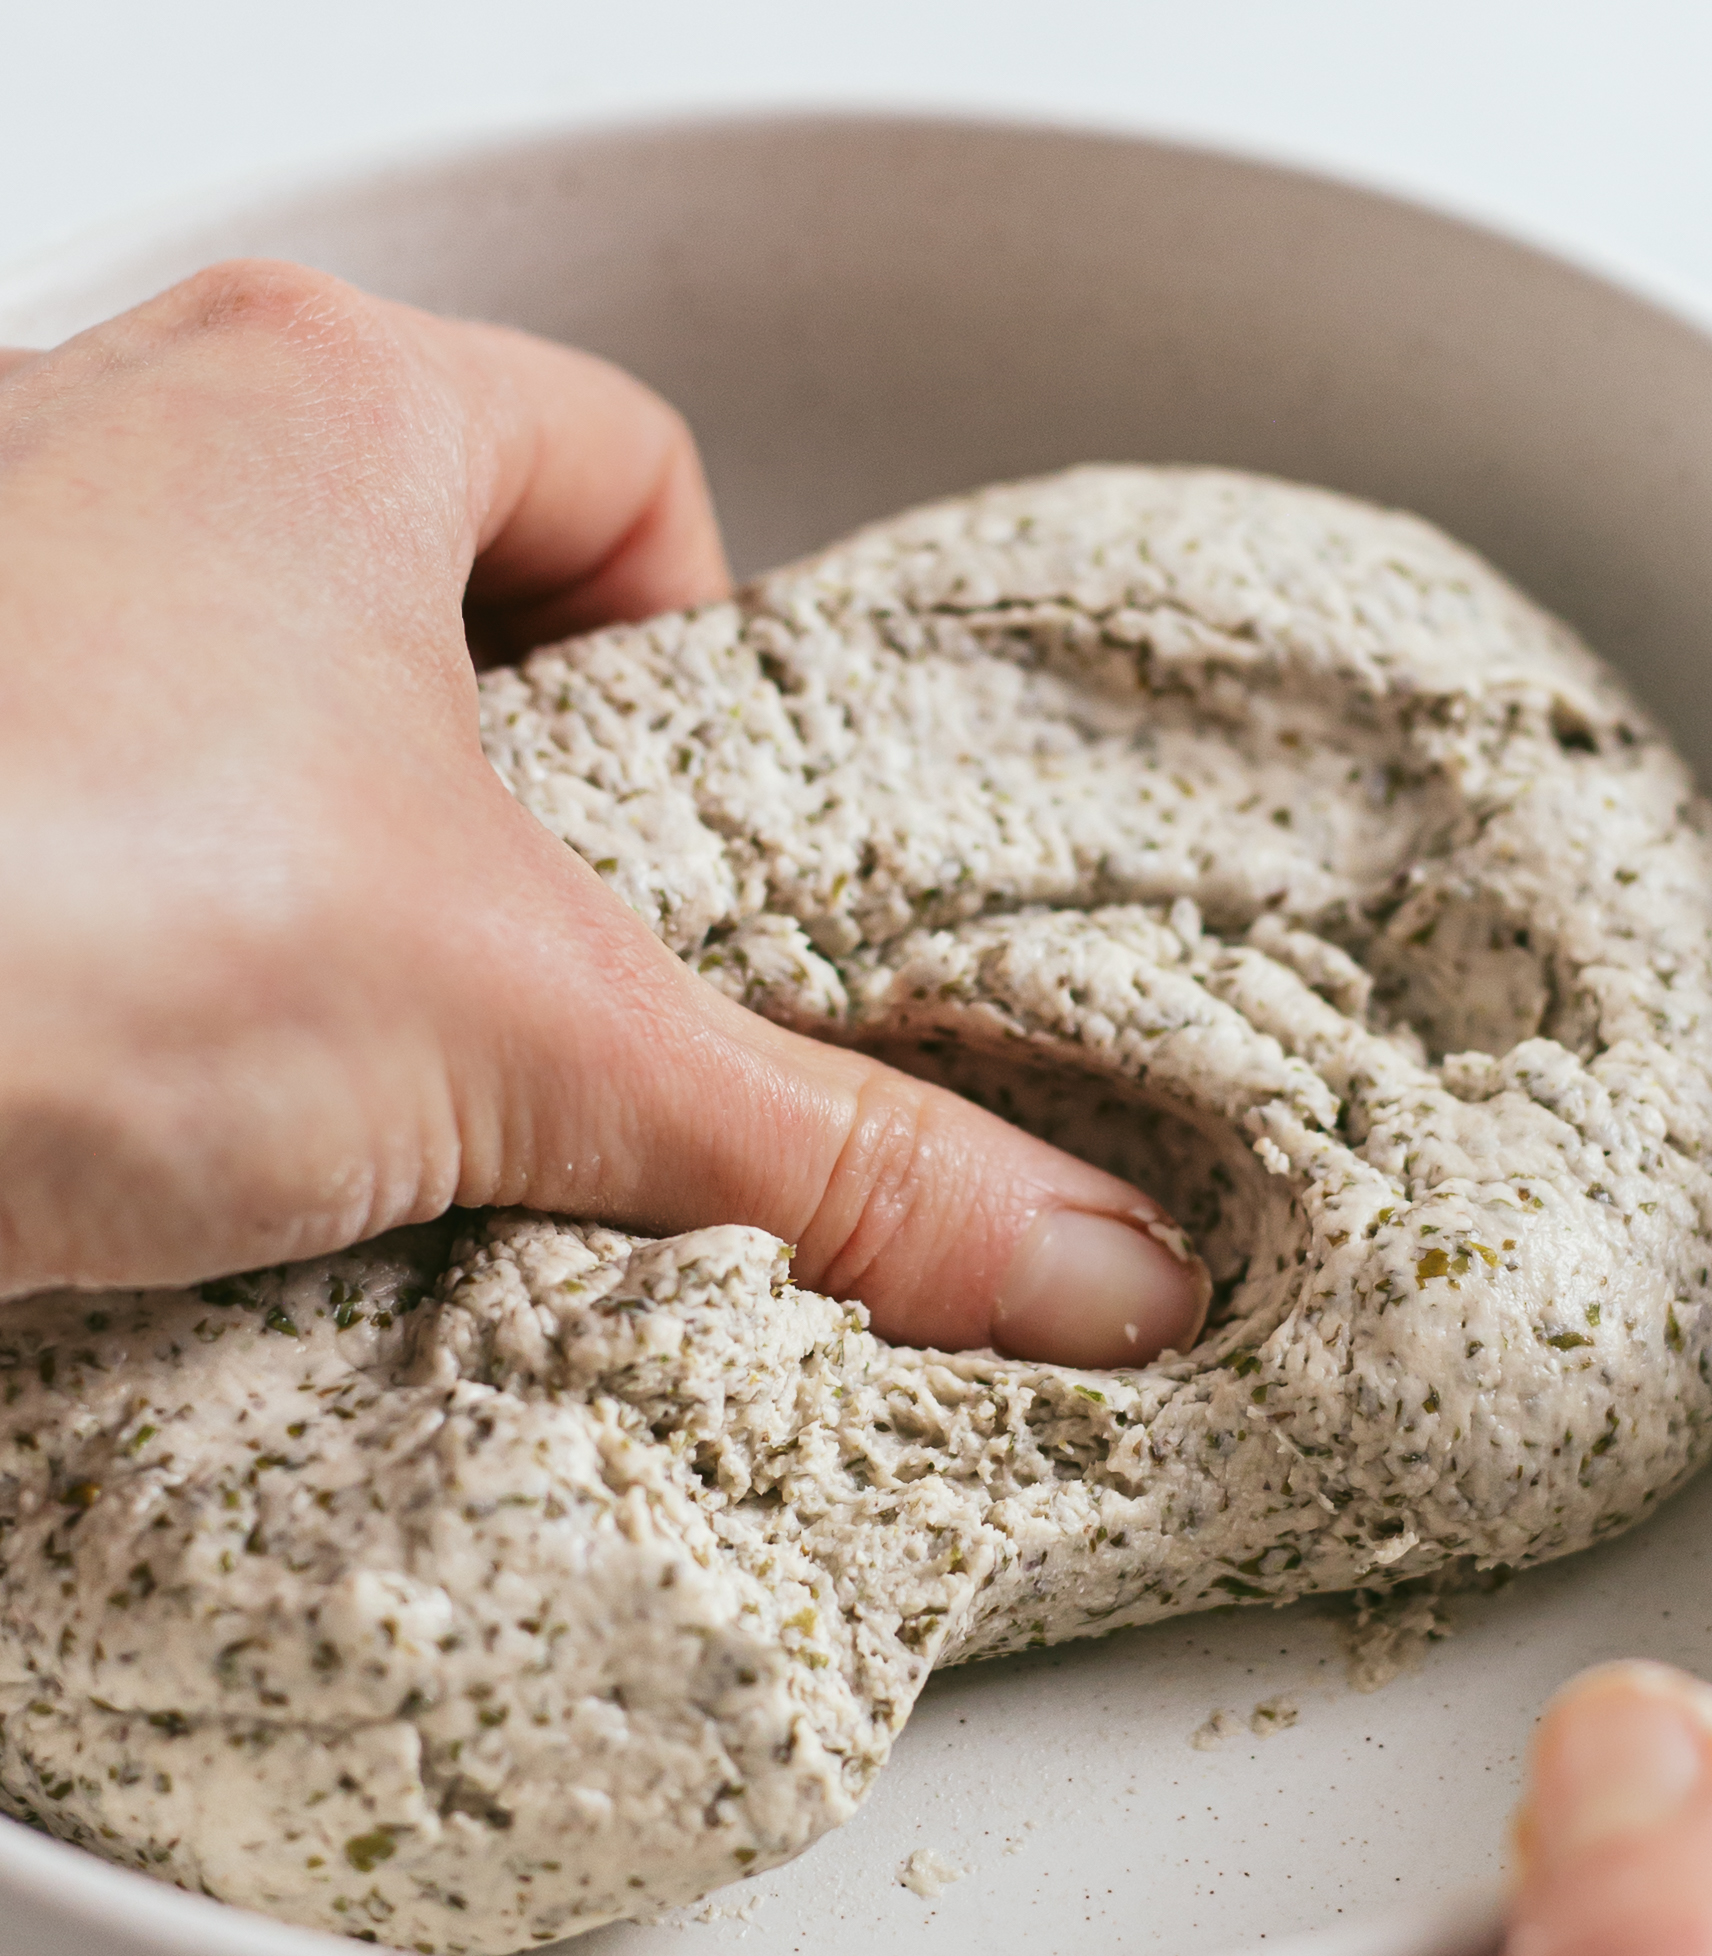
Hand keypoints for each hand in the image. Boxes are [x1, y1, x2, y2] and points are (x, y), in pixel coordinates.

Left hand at [0, 261, 1206, 1364]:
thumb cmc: (39, 903)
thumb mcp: (524, 1042)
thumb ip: (829, 1154)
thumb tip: (1083, 1263)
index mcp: (325, 411)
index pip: (622, 468)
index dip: (714, 658)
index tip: (719, 840)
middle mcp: (113, 444)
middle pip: (430, 596)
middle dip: (528, 807)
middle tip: (576, 989)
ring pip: (238, 714)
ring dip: (340, 891)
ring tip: (392, 1080)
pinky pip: (86, 826)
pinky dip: (167, 962)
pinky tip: (191, 1116)